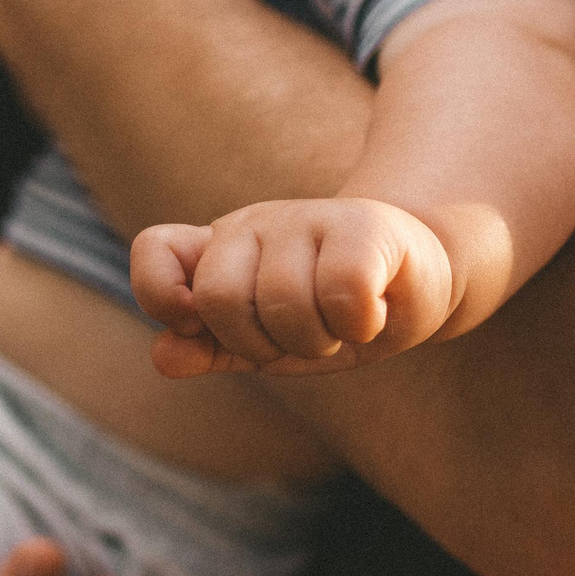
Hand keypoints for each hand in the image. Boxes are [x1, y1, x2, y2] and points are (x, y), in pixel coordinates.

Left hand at [131, 197, 458, 376]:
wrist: (418, 278)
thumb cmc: (331, 314)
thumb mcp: (265, 341)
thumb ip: (210, 347)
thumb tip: (163, 357)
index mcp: (219, 250)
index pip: (155, 252)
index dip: (163, 298)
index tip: (196, 324)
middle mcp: (253, 226)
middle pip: (219, 297)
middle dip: (259, 343)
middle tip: (297, 340)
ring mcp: (306, 218)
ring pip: (283, 301)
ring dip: (317, 340)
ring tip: (340, 329)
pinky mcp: (363, 224)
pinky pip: (343, 292)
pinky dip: (358, 325)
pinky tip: (371, 315)